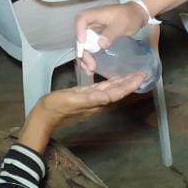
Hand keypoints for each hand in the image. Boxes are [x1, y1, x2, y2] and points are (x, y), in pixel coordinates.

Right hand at [17, 73, 145, 151]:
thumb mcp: (73, 101)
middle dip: (130, 82)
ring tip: (133, 74)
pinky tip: (113, 79)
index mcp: (97, 102)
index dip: (130, 85)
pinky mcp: (85, 95)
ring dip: (122, 82)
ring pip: (111, 89)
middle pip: (118, 91)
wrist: (45, 114)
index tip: (141, 76)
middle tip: (142, 72)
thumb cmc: (57, 107)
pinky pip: (102, 88)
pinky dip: (110, 83)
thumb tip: (109, 97)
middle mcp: (97, 101)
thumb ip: (91, 99)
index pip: (117, 93)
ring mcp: (91, 98)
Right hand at [73, 2, 147, 71]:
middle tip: (90, 65)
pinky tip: (91, 68)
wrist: (136, 16)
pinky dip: (89, 57)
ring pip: (83, 45)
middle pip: (80, 36)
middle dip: (82, 52)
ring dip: (84, 58)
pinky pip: (89, 48)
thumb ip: (111, 33)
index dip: (79, 31)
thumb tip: (100, 44)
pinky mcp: (95, 38)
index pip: (81, 20)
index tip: (83, 44)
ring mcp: (92, 31)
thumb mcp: (122, 24)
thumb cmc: (129, 17)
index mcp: (94, 15)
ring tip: (89, 70)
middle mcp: (90, 23)